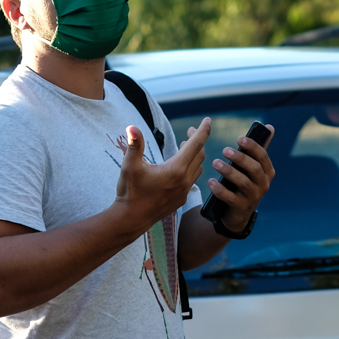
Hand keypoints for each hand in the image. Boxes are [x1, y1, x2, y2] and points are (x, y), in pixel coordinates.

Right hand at [113, 118, 210, 234]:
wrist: (131, 219)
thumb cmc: (130, 192)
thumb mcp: (130, 165)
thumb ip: (135, 145)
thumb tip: (132, 127)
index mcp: (175, 169)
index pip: (196, 144)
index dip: (203, 130)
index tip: (208, 120)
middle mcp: (184, 180)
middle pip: (200, 155)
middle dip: (197, 140)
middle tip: (190, 131)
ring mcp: (183, 191)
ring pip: (198, 168)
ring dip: (195, 155)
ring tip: (185, 147)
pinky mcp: (181, 200)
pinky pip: (192, 180)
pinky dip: (191, 169)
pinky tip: (180, 168)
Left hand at [206, 126, 275, 230]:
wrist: (238, 213)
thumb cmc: (244, 184)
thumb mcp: (252, 167)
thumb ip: (258, 149)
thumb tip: (269, 126)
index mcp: (267, 172)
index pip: (263, 156)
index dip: (252, 147)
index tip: (239, 139)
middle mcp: (264, 184)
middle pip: (255, 169)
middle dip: (240, 158)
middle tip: (224, 150)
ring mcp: (254, 197)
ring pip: (243, 182)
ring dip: (229, 172)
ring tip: (215, 163)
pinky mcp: (242, 208)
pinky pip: (231, 198)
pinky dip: (220, 190)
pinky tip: (211, 182)